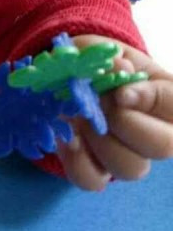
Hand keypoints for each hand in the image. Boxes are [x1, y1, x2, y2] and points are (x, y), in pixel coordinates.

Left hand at [57, 36, 172, 190]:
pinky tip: (66, 137)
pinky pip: (92, 180)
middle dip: (126, 123)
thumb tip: (119, 66)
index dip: (152, 99)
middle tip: (101, 103)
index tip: (120, 92)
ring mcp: (127, 155)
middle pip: (163, 146)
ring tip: (82, 117)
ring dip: (101, 141)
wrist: (71, 78)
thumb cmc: (96, 63)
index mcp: (164, 97)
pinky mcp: (97, 169)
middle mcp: (155, 132)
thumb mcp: (100, 50)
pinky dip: (76, 161)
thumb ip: (109, 56)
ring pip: (130, 168)